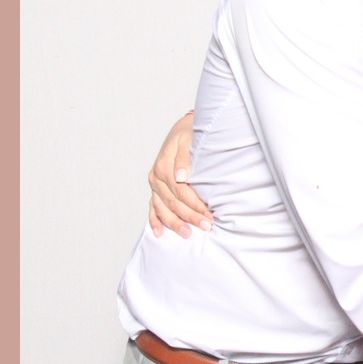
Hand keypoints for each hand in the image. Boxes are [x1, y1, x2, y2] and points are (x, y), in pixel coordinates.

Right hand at [148, 111, 212, 238]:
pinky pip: (153, 207)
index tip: (209, 214)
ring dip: (174, 223)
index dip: (195, 204)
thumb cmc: (189, 133)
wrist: (183, 129)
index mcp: (163, 166)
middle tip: (206, 226)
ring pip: (163, 208)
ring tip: (187, 234)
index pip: (181, 191)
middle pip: (173, 202)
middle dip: (190, 216)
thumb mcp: (188, 139)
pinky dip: (155, 221)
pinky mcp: (156, 189)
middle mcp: (156, 177)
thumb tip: (181, 176)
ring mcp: (155, 185)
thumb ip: (183, 158)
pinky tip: (159, 233)